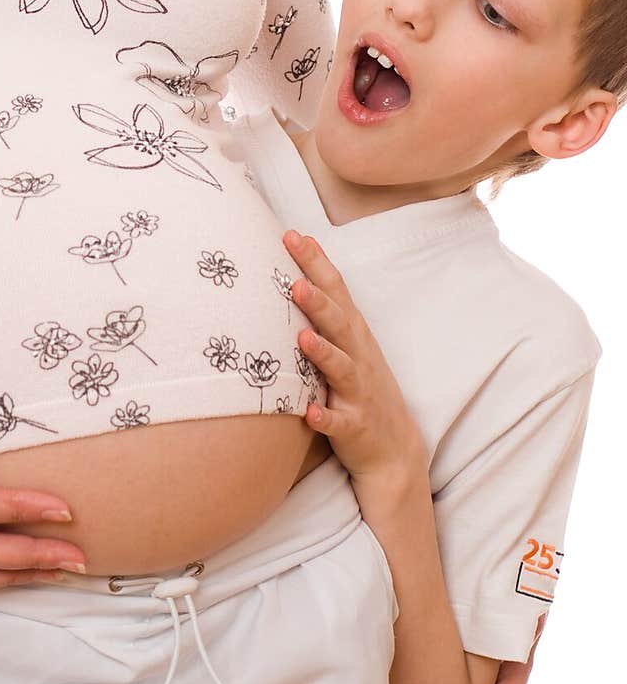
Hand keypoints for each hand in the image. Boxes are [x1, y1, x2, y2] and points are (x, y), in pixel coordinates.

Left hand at [283, 229, 425, 488]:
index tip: (290, 235)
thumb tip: (291, 271)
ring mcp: (358, 392)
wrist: (394, 448)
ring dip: (322, 353)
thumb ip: (324, 312)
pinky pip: (338, 423)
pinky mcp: (355, 427)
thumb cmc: (360, 386)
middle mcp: (358, 357)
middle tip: (295, 281)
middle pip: (339, 323)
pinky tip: (309, 413)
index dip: (315, 263)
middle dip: (319, 301)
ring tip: (302, 338)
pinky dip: (325, 418)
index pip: (335, 290)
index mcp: (353, 333)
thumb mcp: (347, 344)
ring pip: (340, 369)